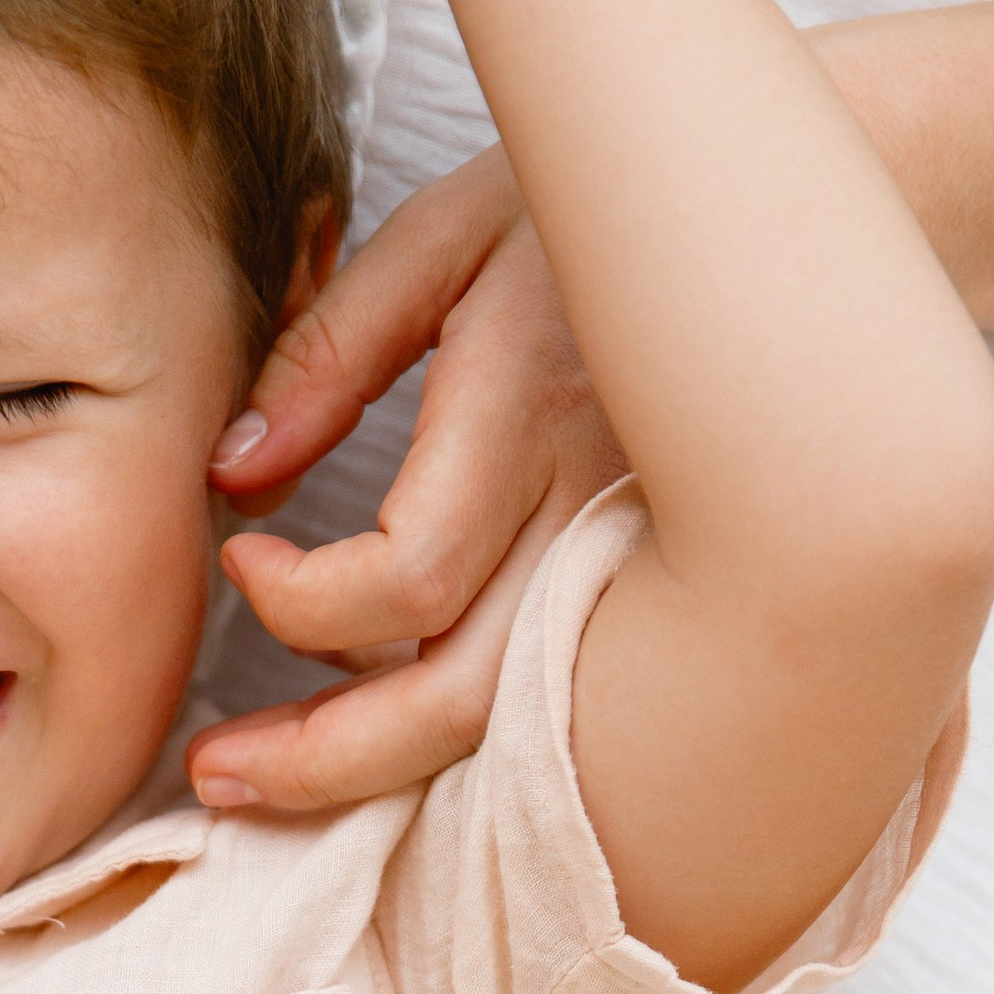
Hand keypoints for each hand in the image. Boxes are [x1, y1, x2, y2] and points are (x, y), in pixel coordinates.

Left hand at [188, 149, 628, 813]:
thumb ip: (329, 353)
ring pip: (509, 730)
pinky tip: (380, 712)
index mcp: (536, 410)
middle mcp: (599, 512)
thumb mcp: (446, 241)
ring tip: (271, 774)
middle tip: (217, 771)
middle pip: (459, 701)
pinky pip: (550, 704)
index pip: (410, 578)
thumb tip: (232, 475)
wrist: (776, 230)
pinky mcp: (655, 596)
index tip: (241, 557)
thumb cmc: (597, 218)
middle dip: (321, 759)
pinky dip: (454, 729)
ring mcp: (641, 568)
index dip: (299, 598)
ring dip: (379, 770)